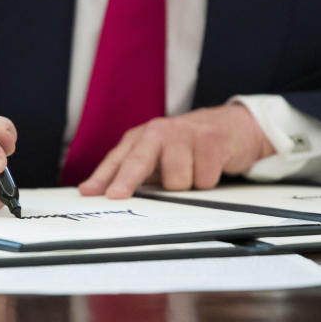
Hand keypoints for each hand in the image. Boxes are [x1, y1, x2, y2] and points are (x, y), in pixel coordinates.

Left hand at [78, 103, 275, 197]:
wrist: (231, 125)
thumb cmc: (188, 145)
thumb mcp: (158, 155)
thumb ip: (135, 172)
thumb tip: (108, 194)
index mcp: (141, 137)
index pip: (116, 160)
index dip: (101, 178)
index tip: (89, 192)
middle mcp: (159, 131)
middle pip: (138, 161)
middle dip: (126, 181)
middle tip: (116, 196)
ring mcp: (185, 134)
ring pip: (176, 181)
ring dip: (185, 185)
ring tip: (192, 170)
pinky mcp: (211, 140)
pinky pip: (203, 180)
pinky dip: (207, 181)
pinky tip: (209, 166)